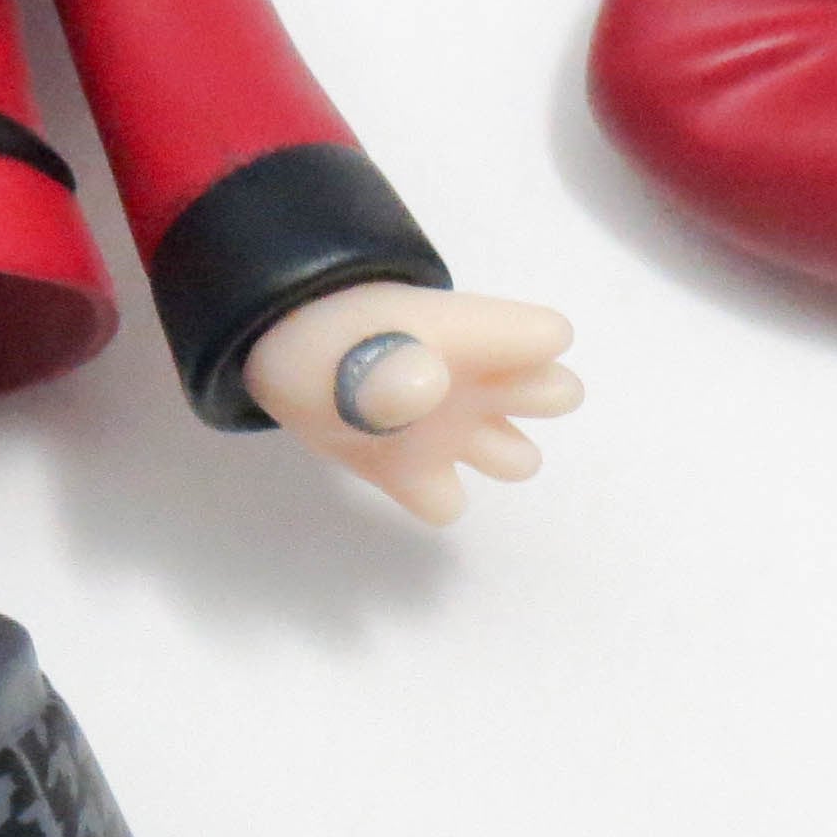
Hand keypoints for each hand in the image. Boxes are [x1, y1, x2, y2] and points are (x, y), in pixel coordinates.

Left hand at [241, 283, 580, 526]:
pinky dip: (432, 496)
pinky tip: (403, 476)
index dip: (530, 349)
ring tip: (441, 439)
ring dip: (492, 456)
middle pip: (558, 392)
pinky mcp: (415, 475)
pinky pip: (447, 502)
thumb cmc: (319, 336)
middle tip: (476, 399)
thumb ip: (380, 367)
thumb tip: (428, 386)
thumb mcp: (332, 343)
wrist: (278, 354)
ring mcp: (451, 431)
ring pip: (516, 458)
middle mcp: (477, 383)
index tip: (489, 358)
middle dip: (533, 401)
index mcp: (470, 335)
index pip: (547, 334)